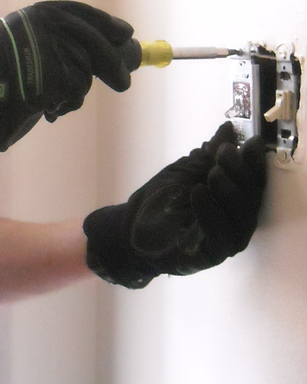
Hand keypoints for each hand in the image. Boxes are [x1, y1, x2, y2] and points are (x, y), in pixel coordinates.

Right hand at [0, 1, 133, 169]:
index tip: (125, 33)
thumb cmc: (9, 86)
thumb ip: (61, 44)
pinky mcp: (49, 72)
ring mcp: (42, 47)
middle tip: (124, 83)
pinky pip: (75, 89)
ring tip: (54, 100)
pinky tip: (48, 107)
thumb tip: (112, 44)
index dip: (105, 23)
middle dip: (112, 63)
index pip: (78, 11)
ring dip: (77, 91)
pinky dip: (67, 103)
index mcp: (31, 15)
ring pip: (84, 68)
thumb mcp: (32, 51)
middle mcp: (37, 24)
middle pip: (90, 39)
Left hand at [82, 122, 266, 288]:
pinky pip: (221, 235)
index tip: (249, 141)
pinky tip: (198, 192)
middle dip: (239, 172)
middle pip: (251, 196)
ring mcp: (228, 238)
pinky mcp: (214, 254)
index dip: (252, 160)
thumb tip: (227, 129)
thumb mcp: (185, 171)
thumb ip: (208, 154)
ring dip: (228, 191)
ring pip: (241, 216)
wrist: (130, 229)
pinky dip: (211, 213)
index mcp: (234, 198)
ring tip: (213, 172)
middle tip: (225, 153)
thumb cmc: (159, 201)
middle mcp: (237, 219)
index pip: (252, 179)